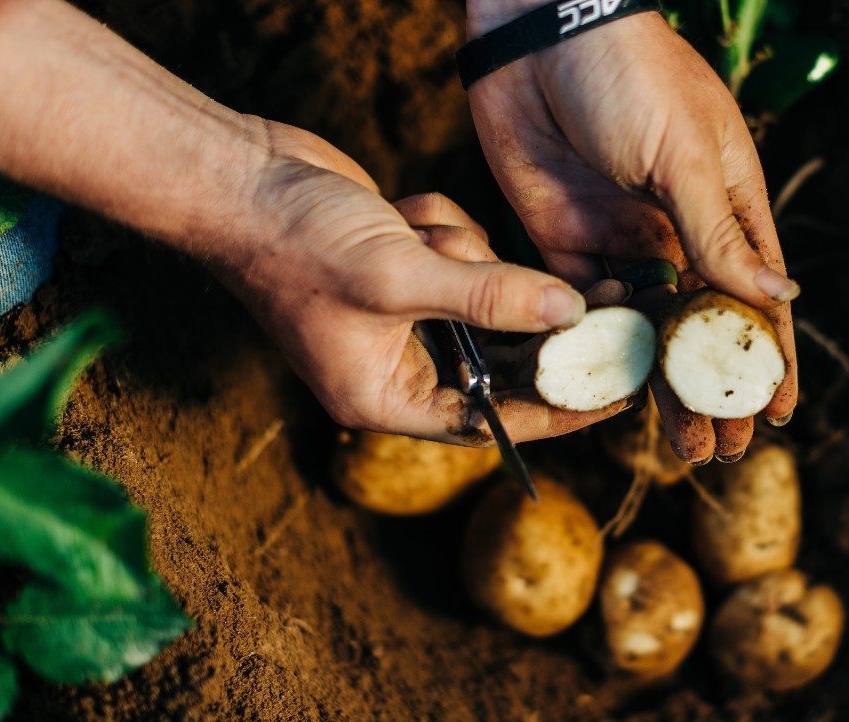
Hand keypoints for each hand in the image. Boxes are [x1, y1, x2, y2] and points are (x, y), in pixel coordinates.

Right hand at [223, 121, 632, 443]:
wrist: (233, 174)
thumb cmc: (294, 241)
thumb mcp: (399, 274)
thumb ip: (490, 295)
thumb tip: (570, 313)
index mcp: (386, 396)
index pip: (493, 419)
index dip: (559, 407)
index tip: (615, 391)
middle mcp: (398, 364)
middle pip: (501, 357)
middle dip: (535, 320)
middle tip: (608, 301)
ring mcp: (403, 315)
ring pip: (484, 293)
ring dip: (464, 255)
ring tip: (416, 231)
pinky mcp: (407, 268)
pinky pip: (460, 253)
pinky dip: (440, 226)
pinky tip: (400, 211)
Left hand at [464, 6, 798, 462]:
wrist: (536, 33)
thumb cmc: (629, 76)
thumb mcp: (683, 156)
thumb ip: (718, 234)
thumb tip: (777, 297)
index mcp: (725, 205)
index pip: (757, 295)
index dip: (768, 356)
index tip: (776, 413)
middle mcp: (678, 231)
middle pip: (701, 327)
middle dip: (710, 388)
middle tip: (719, 452)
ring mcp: (621, 240)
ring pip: (646, 331)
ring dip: (659, 386)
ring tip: (676, 442)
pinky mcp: (564, 242)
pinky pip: (584, 309)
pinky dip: (596, 348)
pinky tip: (606, 389)